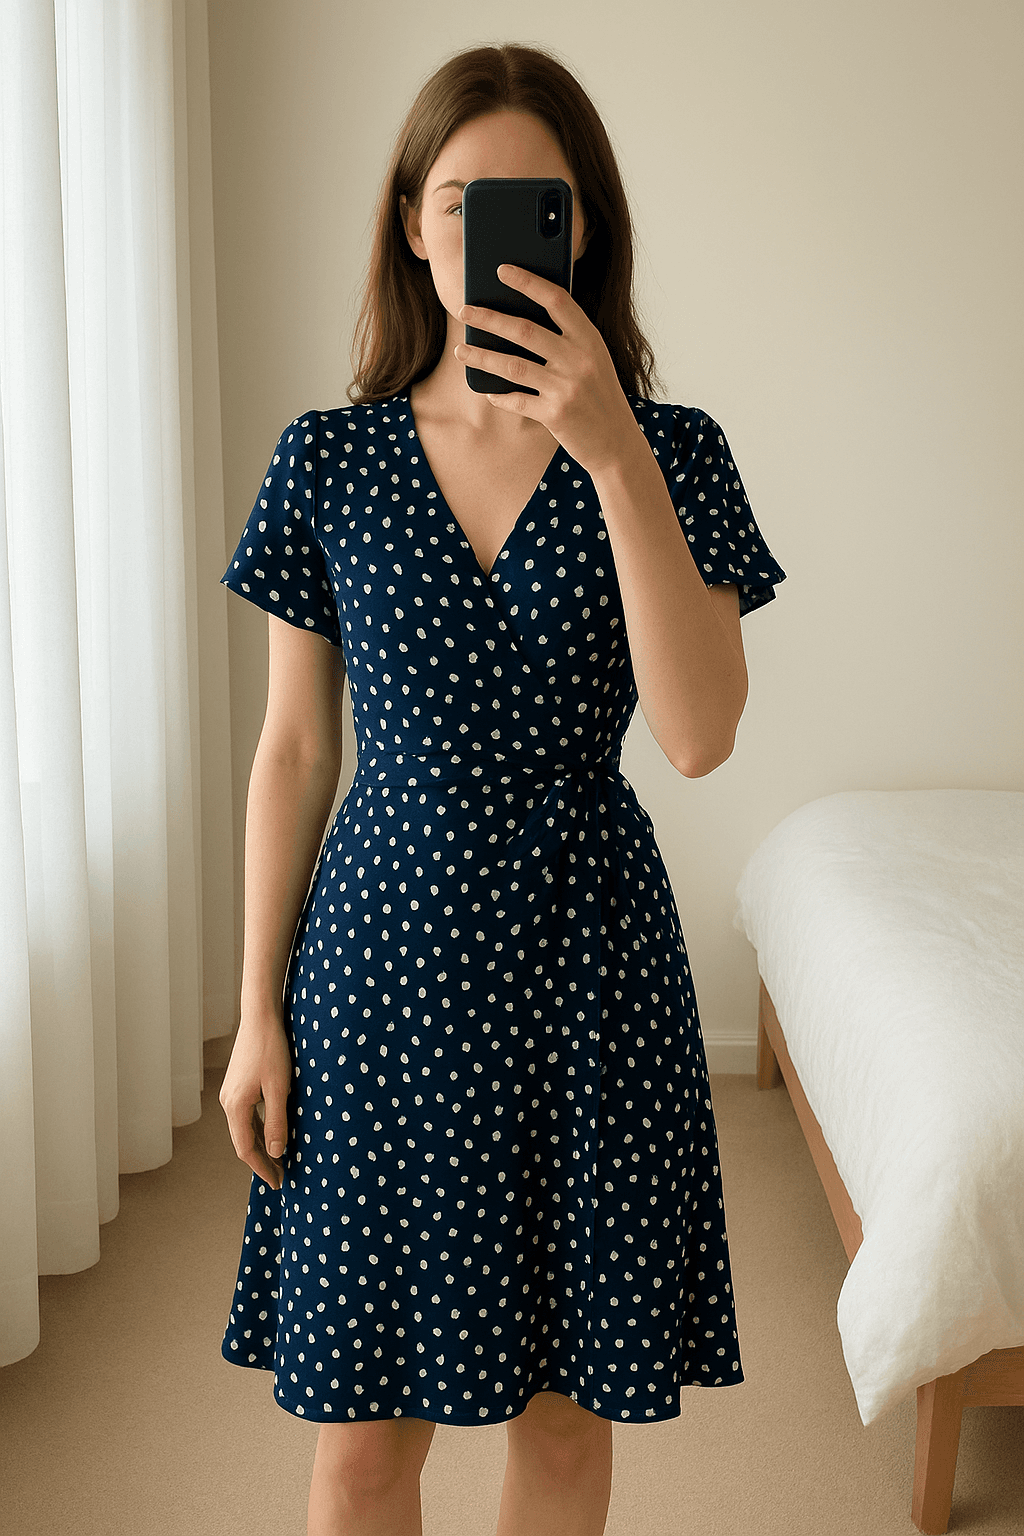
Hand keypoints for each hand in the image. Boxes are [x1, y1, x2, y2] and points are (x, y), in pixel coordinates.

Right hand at [218, 1009, 291, 1191]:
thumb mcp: (280, 1088)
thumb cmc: (272, 1050)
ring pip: (244, 1129)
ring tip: (279, 1161)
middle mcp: (228, 1102)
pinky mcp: (237, 1085)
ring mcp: (230, 1094)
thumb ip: (277, 1121)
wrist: (260, 1017)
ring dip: (261, 1146)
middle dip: (261, 1161)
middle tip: (280, 1178)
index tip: (278, 1183)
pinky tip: (272, 1135)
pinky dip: (259, 1130)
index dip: (262, 1168)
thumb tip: (277, 1152)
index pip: (246, 1149)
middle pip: (243, 1142)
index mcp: (236, 1106)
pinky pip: (246, 1116)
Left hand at [453, 265, 646, 477]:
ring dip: (482, 356)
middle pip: (526, 331)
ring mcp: (567, 388)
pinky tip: (489, 392)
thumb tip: (518, 321)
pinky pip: (517, 401)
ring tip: (461, 351)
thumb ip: (567, 340)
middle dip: (490, 318)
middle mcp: (580, 360)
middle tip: (464, 310)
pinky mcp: (556, 415)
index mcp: (590, 340)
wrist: (617, 443)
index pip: (557, 300)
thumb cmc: (600, 396)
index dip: (529, 282)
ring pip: (513, 366)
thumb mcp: (594, 360)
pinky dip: (500, 396)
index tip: (502, 270)